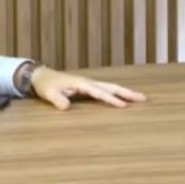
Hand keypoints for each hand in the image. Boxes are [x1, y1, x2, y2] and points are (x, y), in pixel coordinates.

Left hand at [31, 67, 147, 109]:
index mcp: (81, 83)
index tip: (124, 106)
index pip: (100, 93)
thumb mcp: (48, 94)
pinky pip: (106, 90)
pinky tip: (124, 99)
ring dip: (125, 93)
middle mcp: (89, 82)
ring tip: (140, 98)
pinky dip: (117, 94)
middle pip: (112, 87)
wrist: (41, 76)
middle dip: (128, 93)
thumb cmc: (45, 85)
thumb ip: (57, 100)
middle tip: (143, 98)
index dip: (112, 100)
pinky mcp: (88, 87)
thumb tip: (67, 107)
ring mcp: (89, 84)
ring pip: (111, 87)